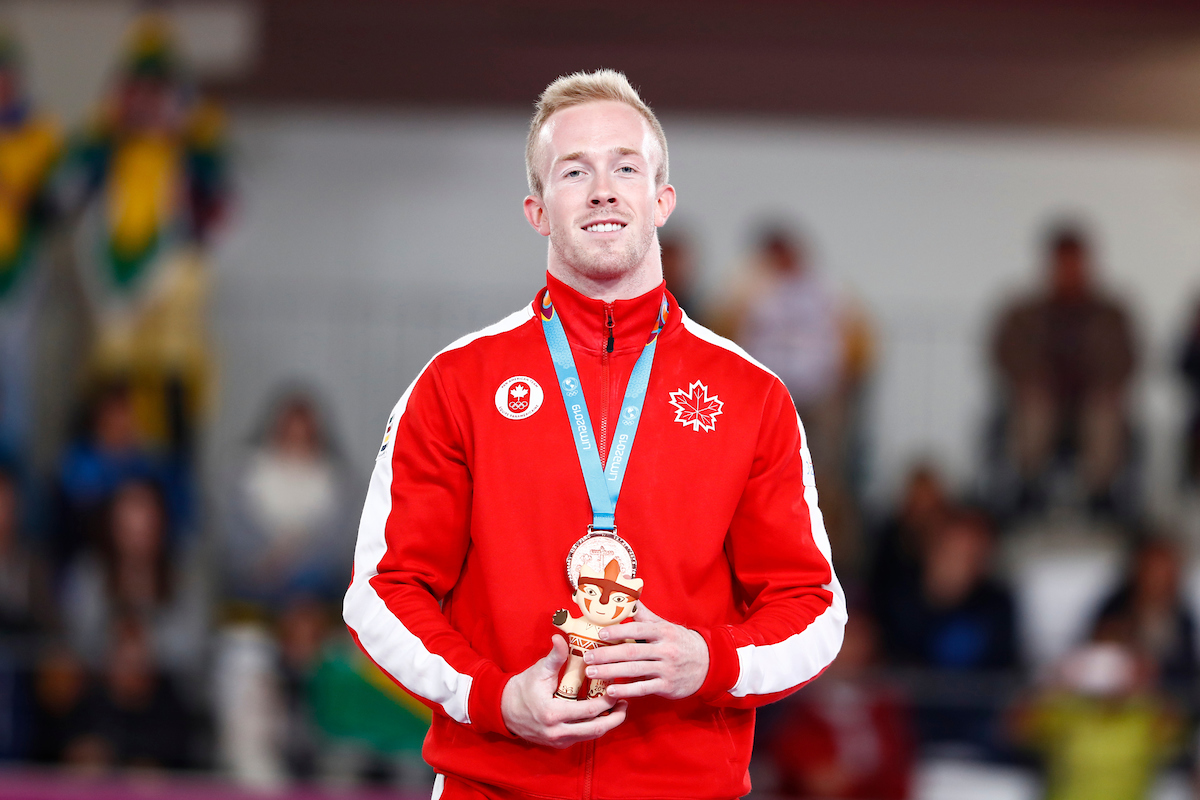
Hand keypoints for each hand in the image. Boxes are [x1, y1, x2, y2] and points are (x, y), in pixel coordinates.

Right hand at [500, 635, 627, 748]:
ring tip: (618, 709)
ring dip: (607, 724)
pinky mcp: (558, 744)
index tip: (616, 687)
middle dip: (615, 717)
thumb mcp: (538, 671)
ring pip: (590, 736)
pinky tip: (601, 715)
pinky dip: (594, 727)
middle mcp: (557, 732)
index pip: (589, 710)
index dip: (607, 700)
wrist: (503, 710)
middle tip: (625, 702)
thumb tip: (561, 637)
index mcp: (553, 714)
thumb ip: (554, 657)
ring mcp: (558, 740)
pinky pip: (582, 737)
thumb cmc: (522, 688)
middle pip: (595, 729)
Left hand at [583, 604, 708, 699]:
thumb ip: (645, 615)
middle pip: (632, 651)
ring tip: (591, 672)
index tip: (600, 634)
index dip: (618, 631)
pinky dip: (626, 689)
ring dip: (610, 672)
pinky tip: (611, 690)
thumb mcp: (665, 626)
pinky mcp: (667, 686)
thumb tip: (629, 596)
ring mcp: (666, 669)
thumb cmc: (680, 642)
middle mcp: (665, 649)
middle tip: (587, 656)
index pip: (638, 629)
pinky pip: (643, 688)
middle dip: (607, 654)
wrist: (707, 663)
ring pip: (634, 670)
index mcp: (662, 632)